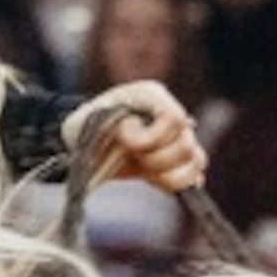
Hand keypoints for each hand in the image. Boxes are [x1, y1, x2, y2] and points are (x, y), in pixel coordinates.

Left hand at [75, 82, 208, 195]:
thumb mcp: (87, 123)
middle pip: (186, 144)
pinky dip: (178, 182)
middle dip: (156, 159)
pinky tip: (158, 179)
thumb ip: (115, 129)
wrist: (81, 141)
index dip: (154, 137)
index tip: (127, 143)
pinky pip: (193, 174)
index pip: (175, 118)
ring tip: (142, 169)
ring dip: (166, 173)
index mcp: (151, 95)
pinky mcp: (176, 159)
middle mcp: (168, 113)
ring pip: (195, 161)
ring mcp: (176, 136)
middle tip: (132, 158)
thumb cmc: (83, 126)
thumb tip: (139, 145)